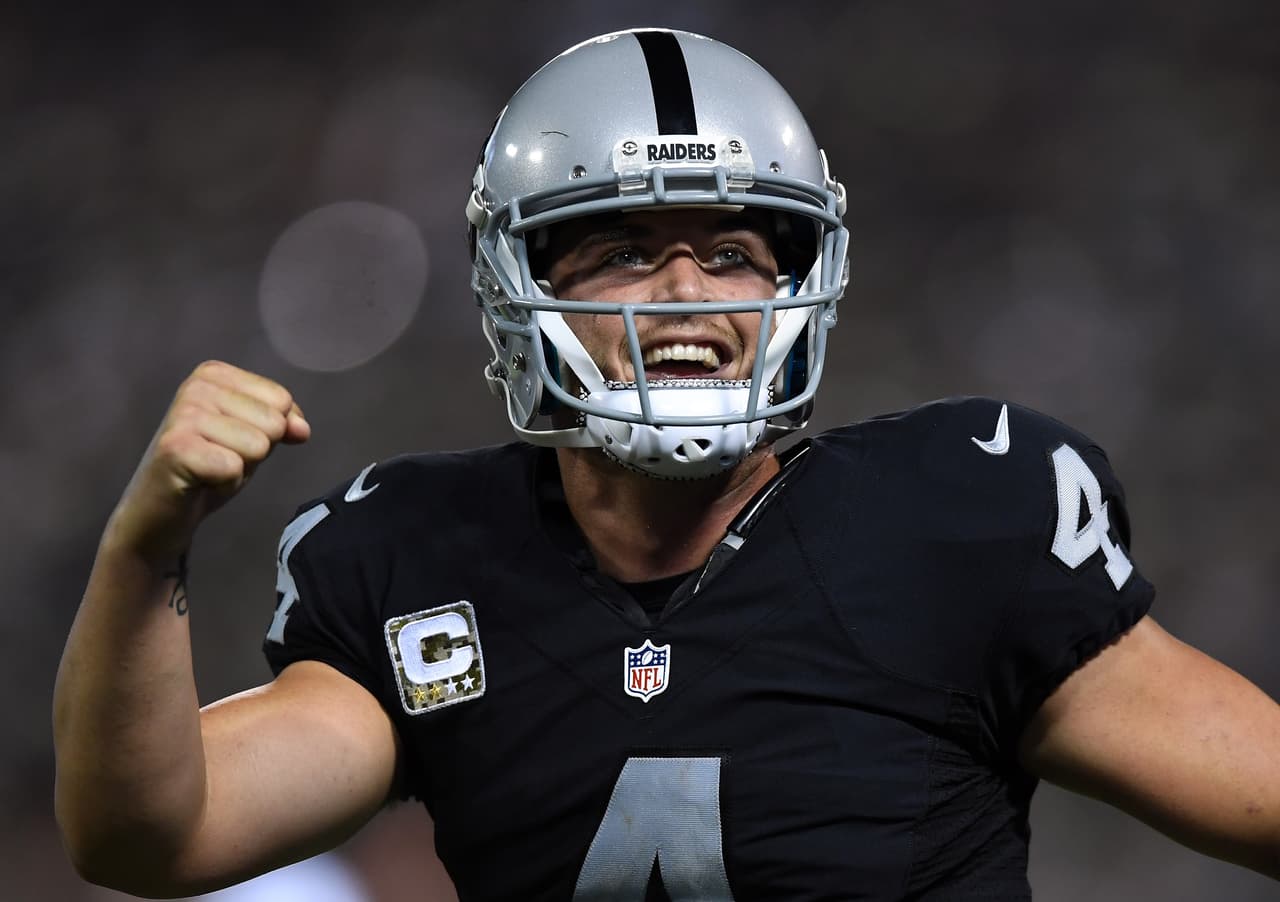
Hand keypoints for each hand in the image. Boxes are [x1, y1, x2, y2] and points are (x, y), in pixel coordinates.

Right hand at [108, 361, 309, 562]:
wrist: (161, 509)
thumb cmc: (209, 468)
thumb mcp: (255, 438)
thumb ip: (282, 424)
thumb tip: (302, 428)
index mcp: (215, 374)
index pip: (282, 399)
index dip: (269, 431)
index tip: (234, 441)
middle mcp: (197, 386)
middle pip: (273, 422)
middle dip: (255, 451)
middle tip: (219, 458)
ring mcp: (184, 415)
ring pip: (258, 445)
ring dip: (240, 468)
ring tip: (210, 469)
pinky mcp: (176, 448)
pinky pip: (235, 468)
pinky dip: (225, 484)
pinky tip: (200, 481)